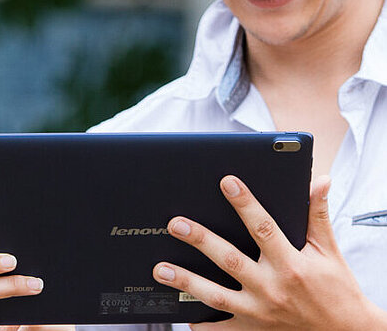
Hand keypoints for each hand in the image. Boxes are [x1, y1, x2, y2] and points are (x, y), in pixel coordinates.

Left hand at [153, 175, 386, 329]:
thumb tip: (319, 180)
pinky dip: (203, 325)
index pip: (263, 227)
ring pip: (217, 296)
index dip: (245, 203)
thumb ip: (317, 214)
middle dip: (201, 240)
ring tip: (160, 268)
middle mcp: (272, 289)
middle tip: (175, 223)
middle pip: (230, 260)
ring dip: (187, 281)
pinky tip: (182, 315)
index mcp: (291, 264)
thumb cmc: (337, 289)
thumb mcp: (329, 250)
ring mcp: (261, 313)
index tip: (227, 182)